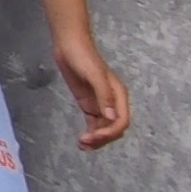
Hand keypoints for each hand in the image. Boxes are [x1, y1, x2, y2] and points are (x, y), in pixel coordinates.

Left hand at [54, 33, 130, 148]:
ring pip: (104, 128)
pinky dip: (91, 133)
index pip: (121, 121)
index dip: (110, 132)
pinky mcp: (89, 104)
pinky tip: (83, 140)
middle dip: (102, 138)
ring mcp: (100, 104)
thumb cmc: (83, 57)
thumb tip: (111, 116)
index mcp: (119, 95)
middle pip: (113, 128)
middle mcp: (113, 102)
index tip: (94, 136)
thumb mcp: (94, 74)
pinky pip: (94, 123)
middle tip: (85, 142)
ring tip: (82, 145)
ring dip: (96, 139)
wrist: (69, 45)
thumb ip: (104, 95)